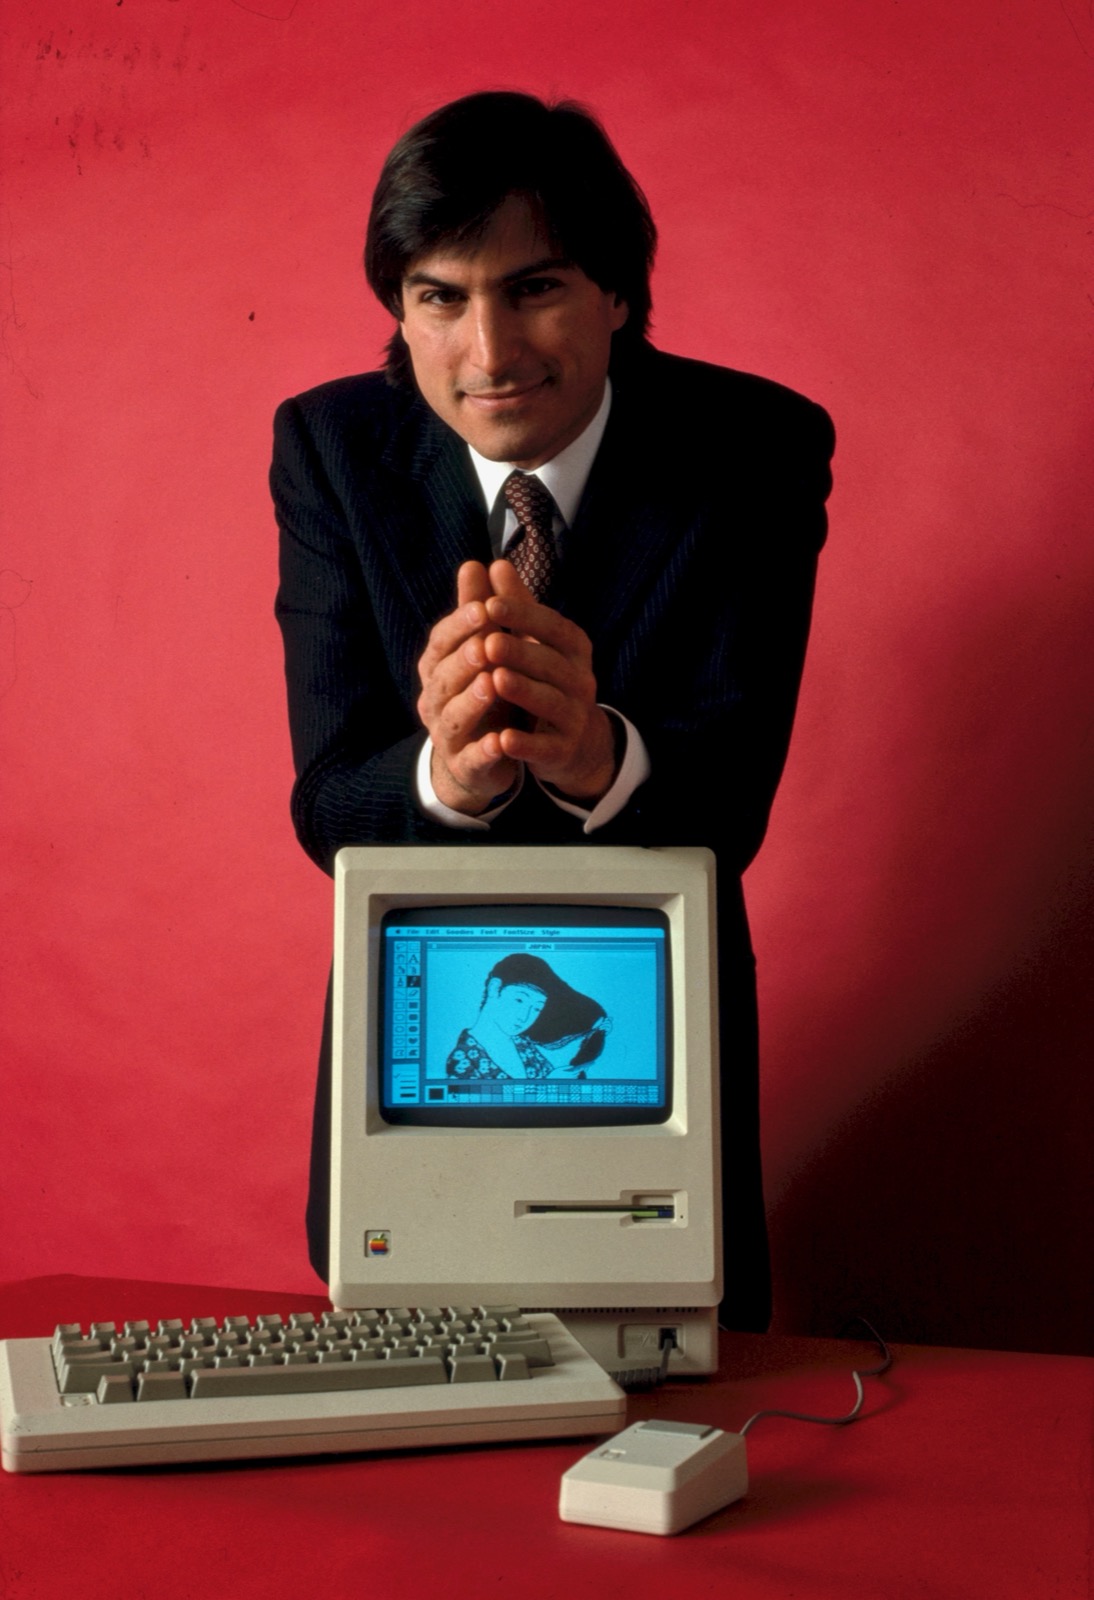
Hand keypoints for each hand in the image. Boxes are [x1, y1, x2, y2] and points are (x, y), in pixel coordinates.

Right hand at [416, 561, 520, 813]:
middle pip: (443, 678)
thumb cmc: (483, 691)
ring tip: (492, 683)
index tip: (485, 607)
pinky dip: (485, 750)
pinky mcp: (467, 765)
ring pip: (454, 717)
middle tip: (487, 643)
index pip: (442, 642)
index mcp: (438, 668)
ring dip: (471, 700)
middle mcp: (436, 700)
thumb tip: (476, 563)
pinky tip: (501, 741)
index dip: (461, 625)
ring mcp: (448, 735)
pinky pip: (473, 758)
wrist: (480, 755)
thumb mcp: (483, 648)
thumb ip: (479, 611)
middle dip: (464, 659)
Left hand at [480, 560, 616, 801]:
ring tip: (497, 680)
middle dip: (520, 652)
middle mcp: (580, 679)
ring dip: (524, 692)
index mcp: (574, 648)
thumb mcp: (535, 643)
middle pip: (551, 663)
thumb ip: (516, 607)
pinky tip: (503, 739)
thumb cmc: (546, 680)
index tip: (490, 603)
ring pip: (551, 702)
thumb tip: (495, 563)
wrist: (573, 741)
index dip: (523, 615)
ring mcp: (575, 716)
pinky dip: (526, 744)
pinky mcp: (563, 750)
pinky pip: (546, 747)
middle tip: (488, 642)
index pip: (552, 626)